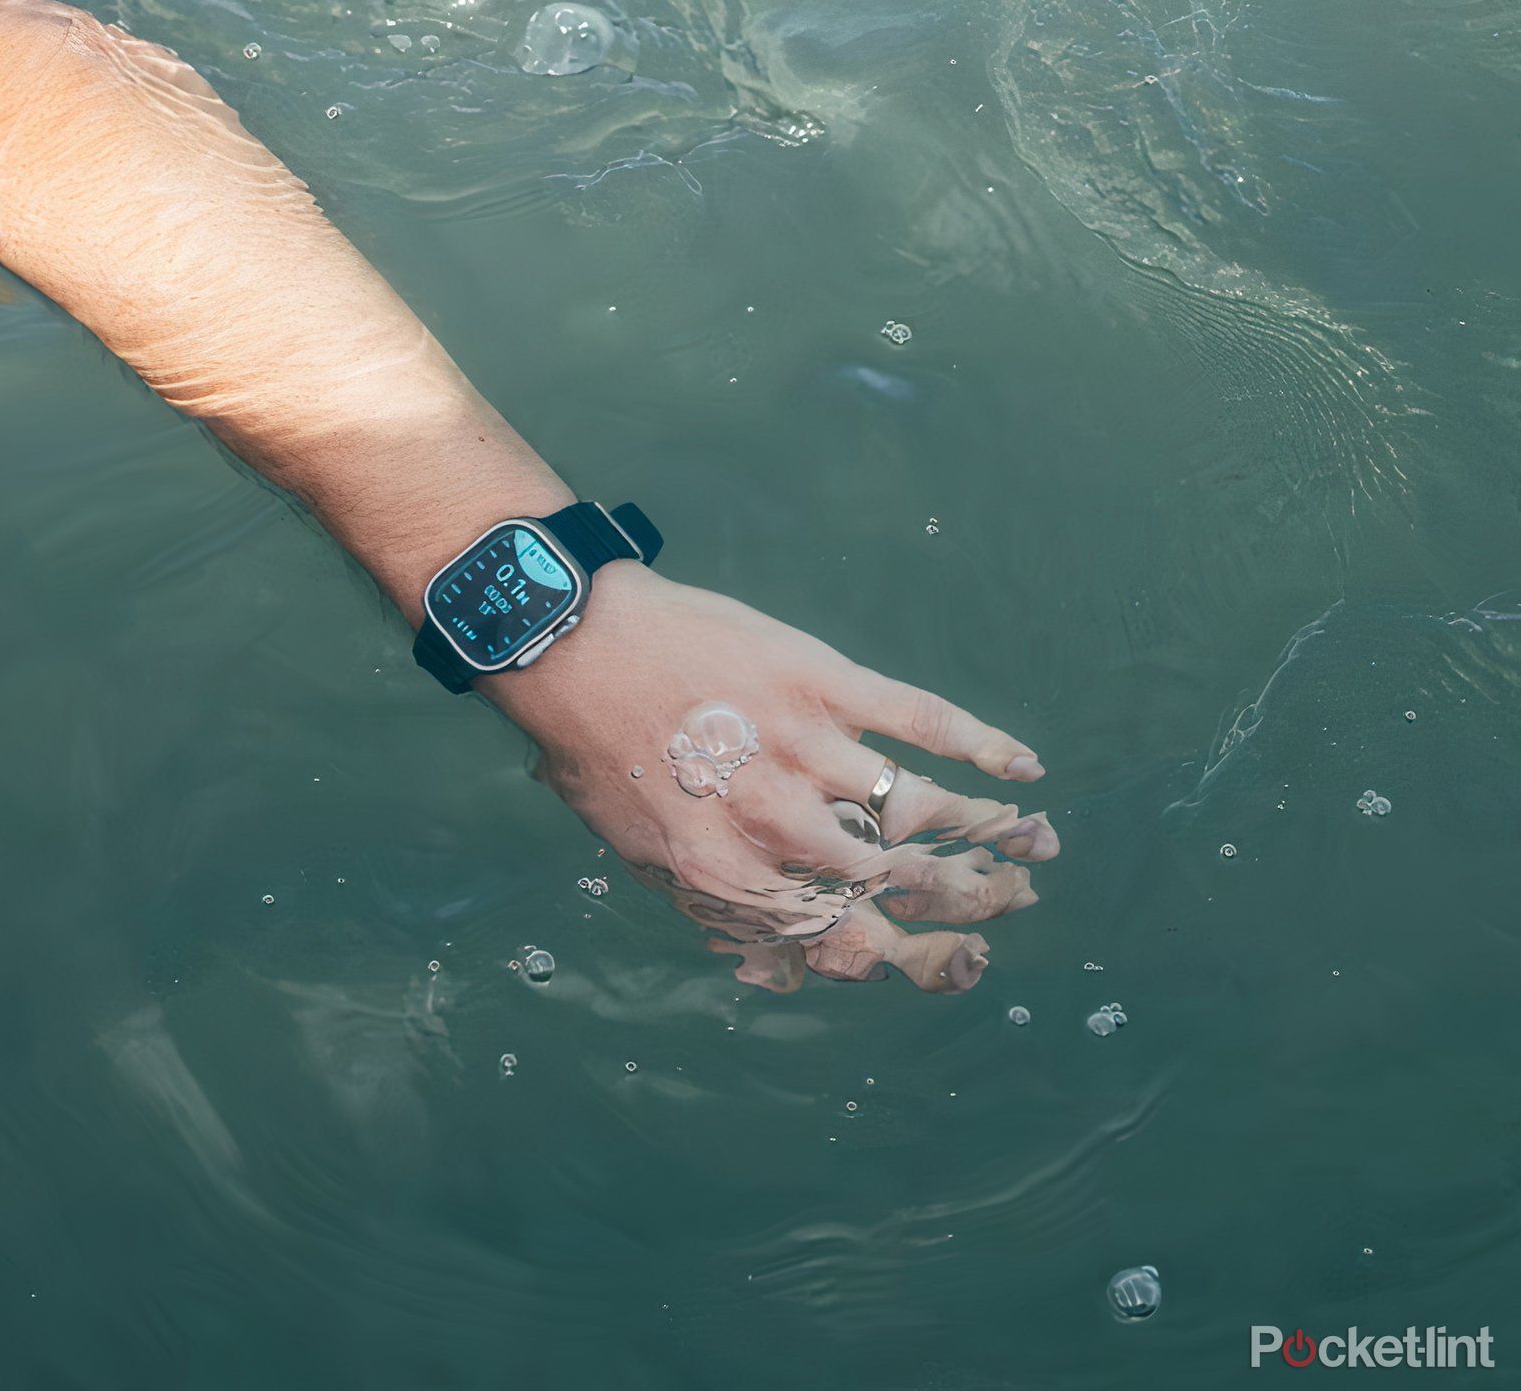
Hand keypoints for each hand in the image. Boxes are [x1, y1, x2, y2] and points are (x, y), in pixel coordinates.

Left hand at [480, 567, 1057, 992]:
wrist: (575, 647)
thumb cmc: (597, 754)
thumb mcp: (641, 854)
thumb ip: (717, 906)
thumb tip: (781, 964)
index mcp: (730, 877)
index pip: (842, 938)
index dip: (912, 958)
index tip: (958, 962)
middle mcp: (775, 824)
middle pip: (897, 881)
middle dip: (969, 902)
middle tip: (1013, 905)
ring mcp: (804, 750)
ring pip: (923, 807)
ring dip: (993, 833)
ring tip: (1037, 849)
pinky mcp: (823, 682)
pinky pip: (921, 719)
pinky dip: (981, 745)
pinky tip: (1022, 766)